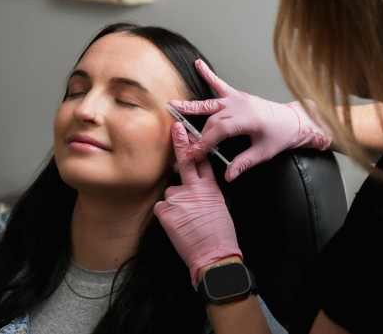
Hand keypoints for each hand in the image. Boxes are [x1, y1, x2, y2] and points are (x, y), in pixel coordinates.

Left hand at [154, 123, 241, 287]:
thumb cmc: (220, 234)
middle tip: (175, 128)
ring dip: (174, 202)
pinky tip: (176, 225)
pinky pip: (161, 207)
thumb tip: (196, 189)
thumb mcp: (219, 207)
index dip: (197, 145)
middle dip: (180, 143)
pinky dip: (166, 215)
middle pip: (184, 161)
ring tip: (185, 220)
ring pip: (170, 192)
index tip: (190, 132)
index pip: (203, 161)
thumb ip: (206, 193)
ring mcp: (178, 198)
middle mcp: (193, 188)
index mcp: (210, 188)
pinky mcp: (165, 210)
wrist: (213, 254)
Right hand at [169, 59, 331, 180]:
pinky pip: (221, 84)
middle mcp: (241, 106)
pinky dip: (209, 74)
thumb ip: (244, 163)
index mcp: (248, 120)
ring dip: (192, 105)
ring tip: (175, 105)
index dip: (204, 143)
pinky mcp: (239, 96)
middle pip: (213, 119)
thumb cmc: (281, 136)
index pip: (219, 131)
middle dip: (197, 132)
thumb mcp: (264, 153)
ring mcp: (239, 99)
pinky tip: (198, 64)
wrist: (294, 120)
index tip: (194, 153)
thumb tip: (228, 176)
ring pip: (212, 102)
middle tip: (183, 142)